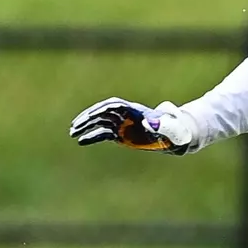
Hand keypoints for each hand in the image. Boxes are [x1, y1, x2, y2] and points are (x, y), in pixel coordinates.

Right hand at [69, 98, 195, 153]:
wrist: (175, 136)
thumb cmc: (176, 131)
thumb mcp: (171, 128)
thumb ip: (162, 124)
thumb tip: (151, 123)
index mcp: (135, 111)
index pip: (115, 105)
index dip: (103, 109)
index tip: (92, 116)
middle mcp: (126, 116)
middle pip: (102, 112)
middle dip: (88, 117)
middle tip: (75, 125)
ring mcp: (122, 124)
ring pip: (99, 122)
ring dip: (85, 126)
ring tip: (72, 133)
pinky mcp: (120, 135)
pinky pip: (102, 134)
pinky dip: (91, 137)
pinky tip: (80, 142)